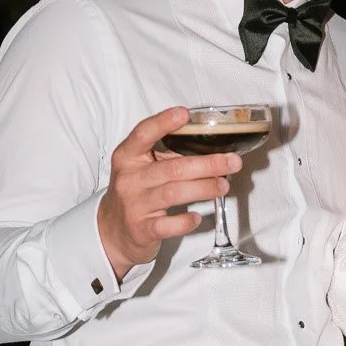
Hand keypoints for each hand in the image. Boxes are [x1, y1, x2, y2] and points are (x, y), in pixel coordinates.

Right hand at [97, 106, 241, 277]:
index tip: (184, 114)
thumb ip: (166, 156)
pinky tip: (198, 217)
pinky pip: (167, 225)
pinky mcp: (141, 230)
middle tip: (232, 162)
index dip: (163, 123)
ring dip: (204, 188)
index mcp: (127, 157)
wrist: (112, 231)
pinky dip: (185, 221)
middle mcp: (129, 179)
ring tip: (223, 185)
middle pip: (172, 168)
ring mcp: (134, 205)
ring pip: (173, 193)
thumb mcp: (141, 169)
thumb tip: (210, 148)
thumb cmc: (135, 193)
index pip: (142, 134)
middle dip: (208, 164)